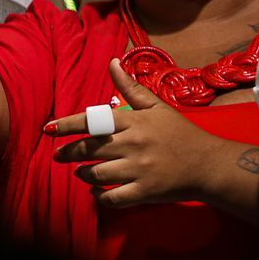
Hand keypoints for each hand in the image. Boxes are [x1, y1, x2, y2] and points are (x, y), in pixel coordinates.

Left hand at [49, 58, 248, 206]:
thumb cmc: (181, 133)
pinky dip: (101, 197)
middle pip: (89, 150)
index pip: (91, 122)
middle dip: (68, 153)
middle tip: (57, 155)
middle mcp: (132, 145)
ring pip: (98, 174)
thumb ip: (130, 87)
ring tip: (79, 172)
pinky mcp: (146, 192)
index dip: (67, 125)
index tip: (48, 129)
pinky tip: (96, 192)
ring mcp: (139, 170)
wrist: (209, 164)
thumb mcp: (156, 106)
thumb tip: (112, 62)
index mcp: (133, 122)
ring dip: (83, 174)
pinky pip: (114, 197)